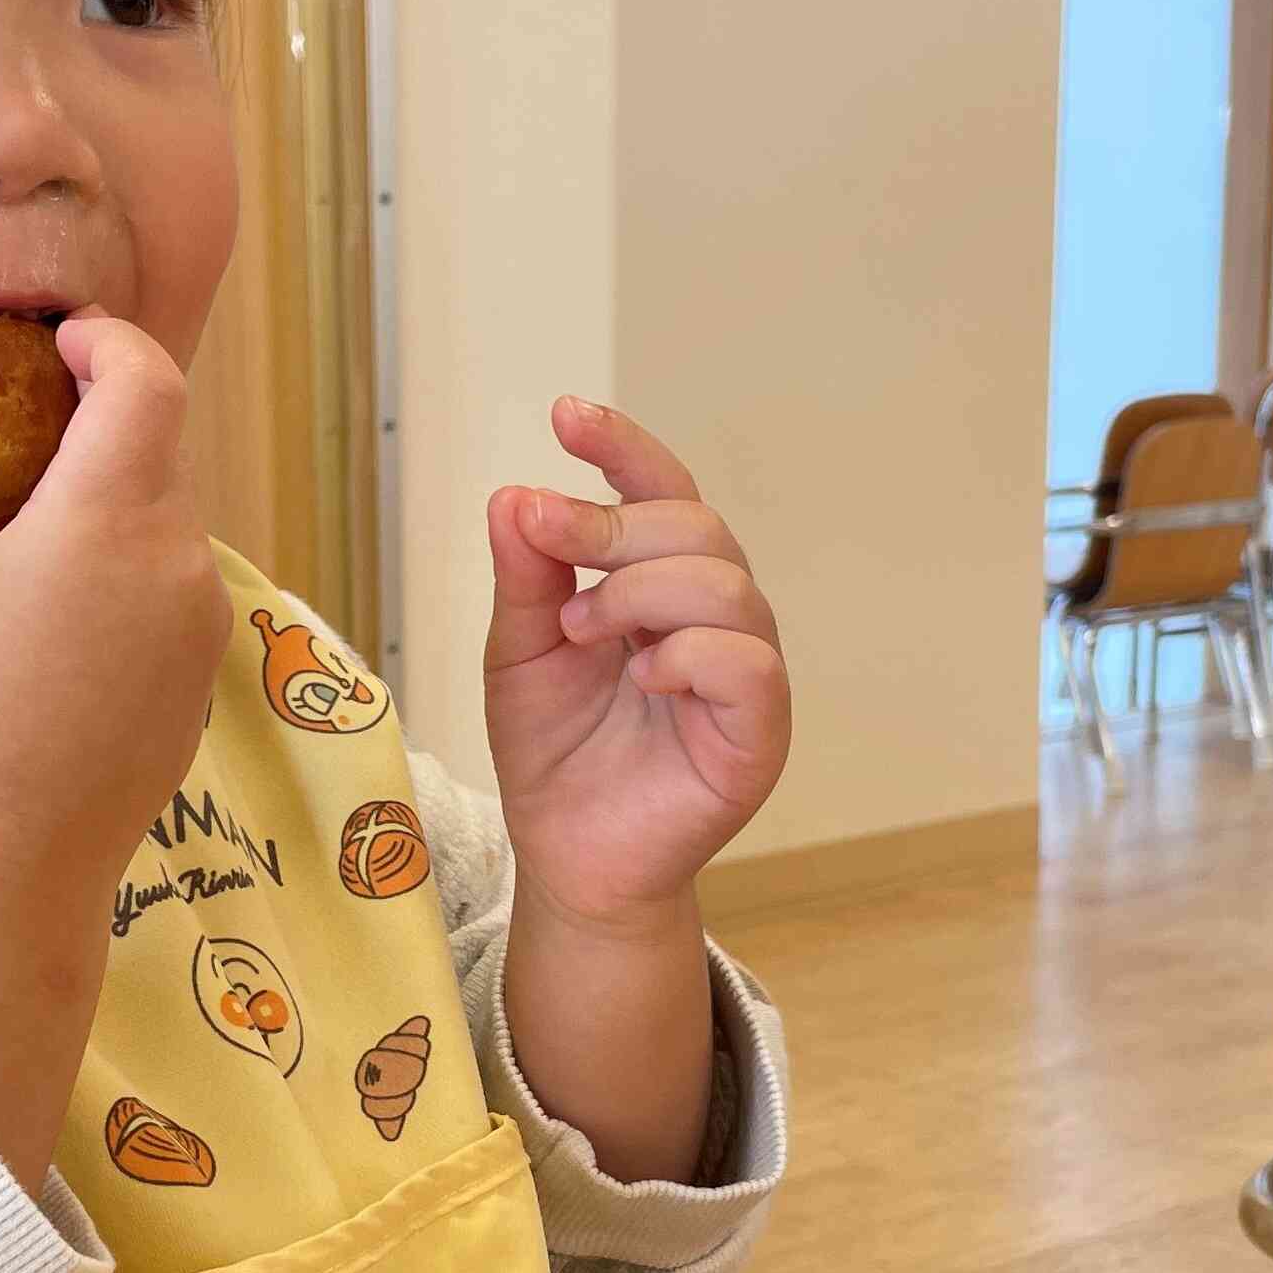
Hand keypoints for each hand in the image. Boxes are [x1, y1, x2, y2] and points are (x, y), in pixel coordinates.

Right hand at [0, 314, 226, 883]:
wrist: (23, 838)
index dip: (113, 342)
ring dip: (121, 498)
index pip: (150, 379)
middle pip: (162, 444)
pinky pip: (182, 579)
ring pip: (173, 515)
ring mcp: (205, 609)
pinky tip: (74, 609)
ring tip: (44, 534)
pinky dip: (138, 563)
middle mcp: (177, 550)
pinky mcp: (210, 660)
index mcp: (111, 512)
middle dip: (107, 421)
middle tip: (38, 426)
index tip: (65, 344)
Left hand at [484, 399, 791, 929]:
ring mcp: (745, 672)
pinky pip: (748, 663)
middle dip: (611, 523)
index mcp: (661, 584)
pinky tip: (642, 678)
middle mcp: (715, 616)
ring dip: (640, 592)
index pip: (661, 493)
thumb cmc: (555, 752)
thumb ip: (525, 578)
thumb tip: (513, 496)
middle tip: (546, 543)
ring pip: (725, 584)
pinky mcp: (759, 732)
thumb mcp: (519, 652)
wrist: (568, 856)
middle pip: (696, 525)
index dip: (624, 447)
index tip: (565, 415)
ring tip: (581, 631)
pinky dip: (688, 655)